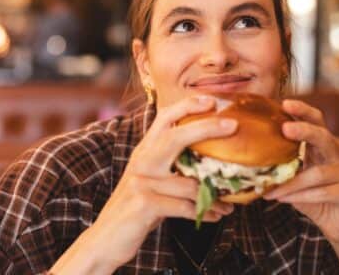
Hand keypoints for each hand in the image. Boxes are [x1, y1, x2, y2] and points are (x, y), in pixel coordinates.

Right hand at [50, 96, 236, 273]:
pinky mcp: (145, 203)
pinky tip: (216, 216)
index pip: (164, 118)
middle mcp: (142, 161)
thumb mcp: (149, 180)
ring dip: (214, 196)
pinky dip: (205, 213)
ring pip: (190, 183)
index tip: (212, 100)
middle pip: (176, 135)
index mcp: (144, 151)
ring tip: (228, 202)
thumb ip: (168, 166)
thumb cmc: (134, 209)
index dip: (188, 106)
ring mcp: (142, 181)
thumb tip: (207, 161)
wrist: (105, 238)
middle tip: (233, 125)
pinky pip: (186, 207)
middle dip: (207, 127)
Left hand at [264, 99, 338, 245]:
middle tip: (285, 129)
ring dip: (291, 183)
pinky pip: (323, 192)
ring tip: (269, 189)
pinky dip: (300, 196)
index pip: (317, 121)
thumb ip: (278, 164)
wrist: (334, 224)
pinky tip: (283, 199)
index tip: (285, 103)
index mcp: (324, 146)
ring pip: (317, 173)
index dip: (303, 111)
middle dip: (304, 131)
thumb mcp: (292, 176)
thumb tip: (243, 153)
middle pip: (324, 137)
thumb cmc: (309, 196)